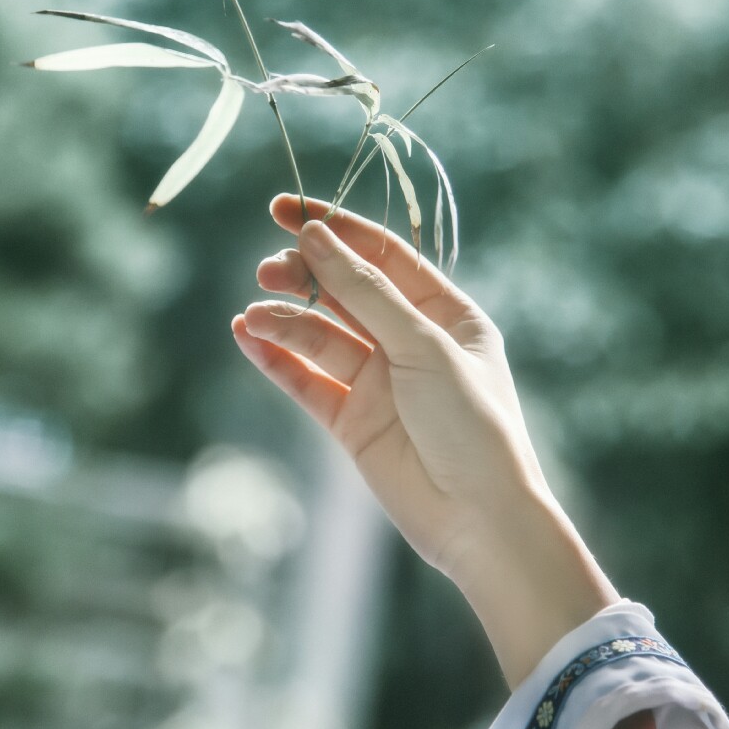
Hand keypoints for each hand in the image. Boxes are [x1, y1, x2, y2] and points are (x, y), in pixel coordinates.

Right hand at [232, 195, 617, 687]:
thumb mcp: (424, 347)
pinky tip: (247, 337)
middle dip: (304, 275)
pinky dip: (275, 359)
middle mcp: (410, 342)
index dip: (335, 229)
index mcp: (446, 314)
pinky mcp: (351, 422)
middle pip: (344, 292)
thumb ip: (366, 293)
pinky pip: (305, 380)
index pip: (382, 256)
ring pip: (319, 335)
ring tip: (252, 315)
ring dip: (285, 320)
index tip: (284, 208)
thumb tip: (315, 238)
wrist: (480, 520)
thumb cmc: (473, 425)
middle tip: (268, 269)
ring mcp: (379, 382)